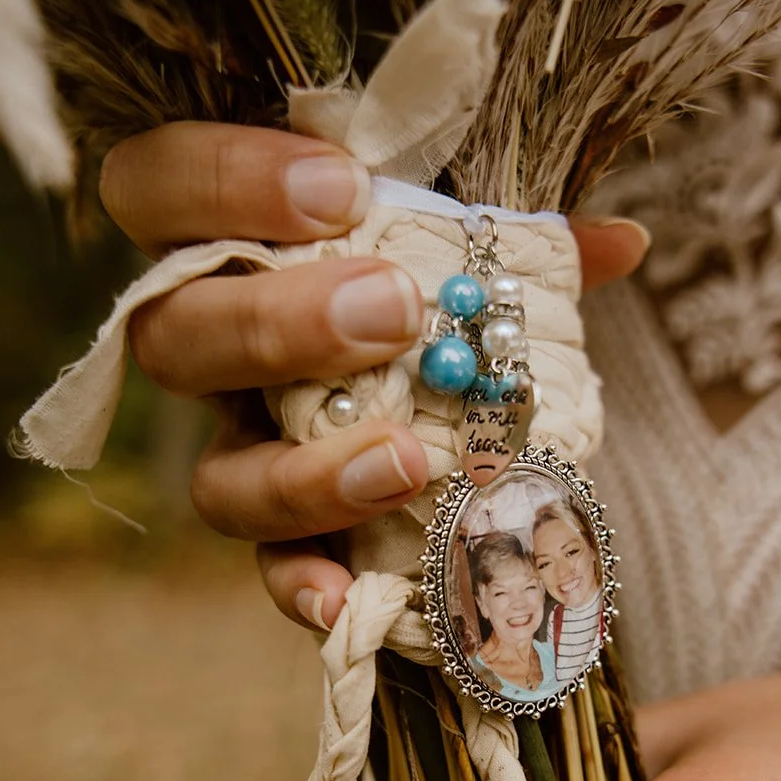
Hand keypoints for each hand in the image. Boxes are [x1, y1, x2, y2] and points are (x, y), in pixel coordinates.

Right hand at [100, 121, 647, 630]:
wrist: (448, 409)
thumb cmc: (433, 298)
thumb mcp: (459, 252)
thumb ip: (515, 244)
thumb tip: (619, 243)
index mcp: (233, 253)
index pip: (161, 189)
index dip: (223, 180)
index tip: (344, 187)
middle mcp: (214, 357)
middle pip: (175, 340)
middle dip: (279, 324)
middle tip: (394, 311)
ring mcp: (243, 455)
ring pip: (217, 479)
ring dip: (306, 475)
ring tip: (407, 460)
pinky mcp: (283, 540)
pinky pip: (270, 572)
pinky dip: (305, 588)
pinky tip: (347, 599)